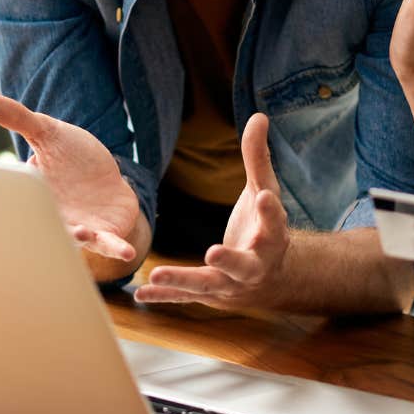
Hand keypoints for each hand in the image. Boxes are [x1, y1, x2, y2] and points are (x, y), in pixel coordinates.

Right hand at [0, 93, 141, 262]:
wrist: (103, 177)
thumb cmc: (71, 157)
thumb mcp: (47, 133)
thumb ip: (19, 120)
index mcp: (36, 195)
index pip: (23, 200)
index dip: (17, 203)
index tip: (10, 203)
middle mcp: (55, 217)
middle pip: (49, 226)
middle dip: (48, 227)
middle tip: (46, 220)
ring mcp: (82, 229)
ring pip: (79, 239)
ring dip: (81, 239)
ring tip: (84, 234)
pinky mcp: (106, 234)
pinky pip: (111, 245)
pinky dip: (117, 249)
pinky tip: (127, 253)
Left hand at [137, 113, 289, 307]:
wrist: (271, 278)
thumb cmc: (265, 227)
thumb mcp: (265, 192)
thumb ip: (258, 159)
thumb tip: (259, 116)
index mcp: (272, 237)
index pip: (273, 224)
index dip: (270, 212)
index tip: (266, 196)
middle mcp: (254, 265)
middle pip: (244, 266)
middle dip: (230, 261)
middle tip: (214, 252)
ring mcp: (230, 285)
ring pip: (208, 285)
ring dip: (183, 281)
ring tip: (156, 275)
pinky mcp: (209, 295)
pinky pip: (185, 298)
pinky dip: (164, 296)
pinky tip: (140, 294)